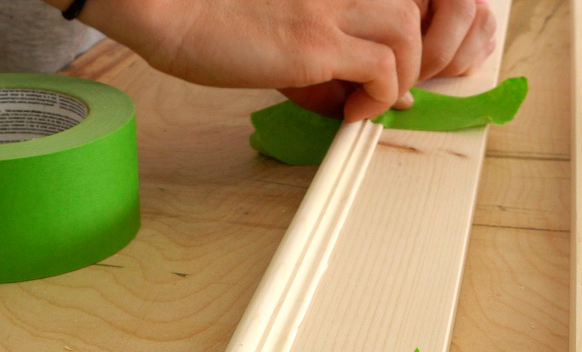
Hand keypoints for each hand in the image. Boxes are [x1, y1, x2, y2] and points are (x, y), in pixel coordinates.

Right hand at [65, 0, 425, 120]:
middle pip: (409, 11)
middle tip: (386, 89)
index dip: (400, 43)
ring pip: (407, 32)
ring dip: (402, 74)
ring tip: (371, 100)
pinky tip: (353, 112)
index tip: (387, 77)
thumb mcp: (280, 30)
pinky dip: (380, 97)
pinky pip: (382, 70)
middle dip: (412, 55)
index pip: (390, 5)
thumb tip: (362, 98)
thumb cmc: (211, 23)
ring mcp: (329, 11)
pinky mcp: (316, 44)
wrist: (169, 12)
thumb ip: (323, 55)